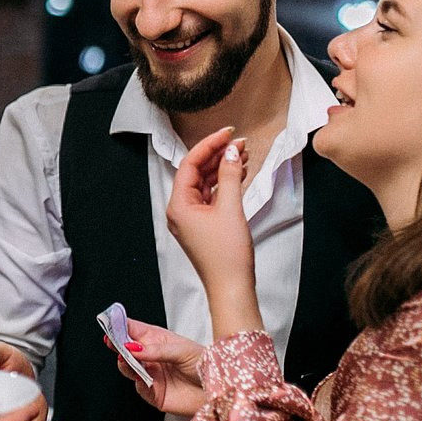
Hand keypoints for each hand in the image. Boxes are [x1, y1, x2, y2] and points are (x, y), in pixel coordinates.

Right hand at [115, 318, 207, 415]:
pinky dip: (139, 382)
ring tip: (125, 358)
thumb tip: (133, 348)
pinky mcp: (154, 394)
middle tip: (111, 341)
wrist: (220, 391)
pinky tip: (142, 378)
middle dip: (117, 345)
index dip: (120, 325)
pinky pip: (140, 388)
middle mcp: (151, 357)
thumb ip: (157, 349)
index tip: (109, 323)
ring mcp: (151, 375)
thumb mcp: (183, 350)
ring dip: (125, 363)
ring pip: (129, 368)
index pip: (133, 329)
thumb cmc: (207, 365)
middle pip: (126, 349)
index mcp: (158, 340)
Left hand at [164, 128, 257, 316]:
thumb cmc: (227, 255)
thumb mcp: (231, 209)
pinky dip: (224, 183)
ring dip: (223, 168)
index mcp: (178, 205)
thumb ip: (230, 176)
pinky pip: (211, 196)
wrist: (231, 288)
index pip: (190, 163)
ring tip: (243, 154)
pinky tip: (239, 172)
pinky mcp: (202, 225)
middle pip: (196, 172)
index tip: (228, 132)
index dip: (210, 144)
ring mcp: (190, 218)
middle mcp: (179, 210)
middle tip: (240, 142)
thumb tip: (231, 152)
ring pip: (205, 183)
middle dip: (218, 155)